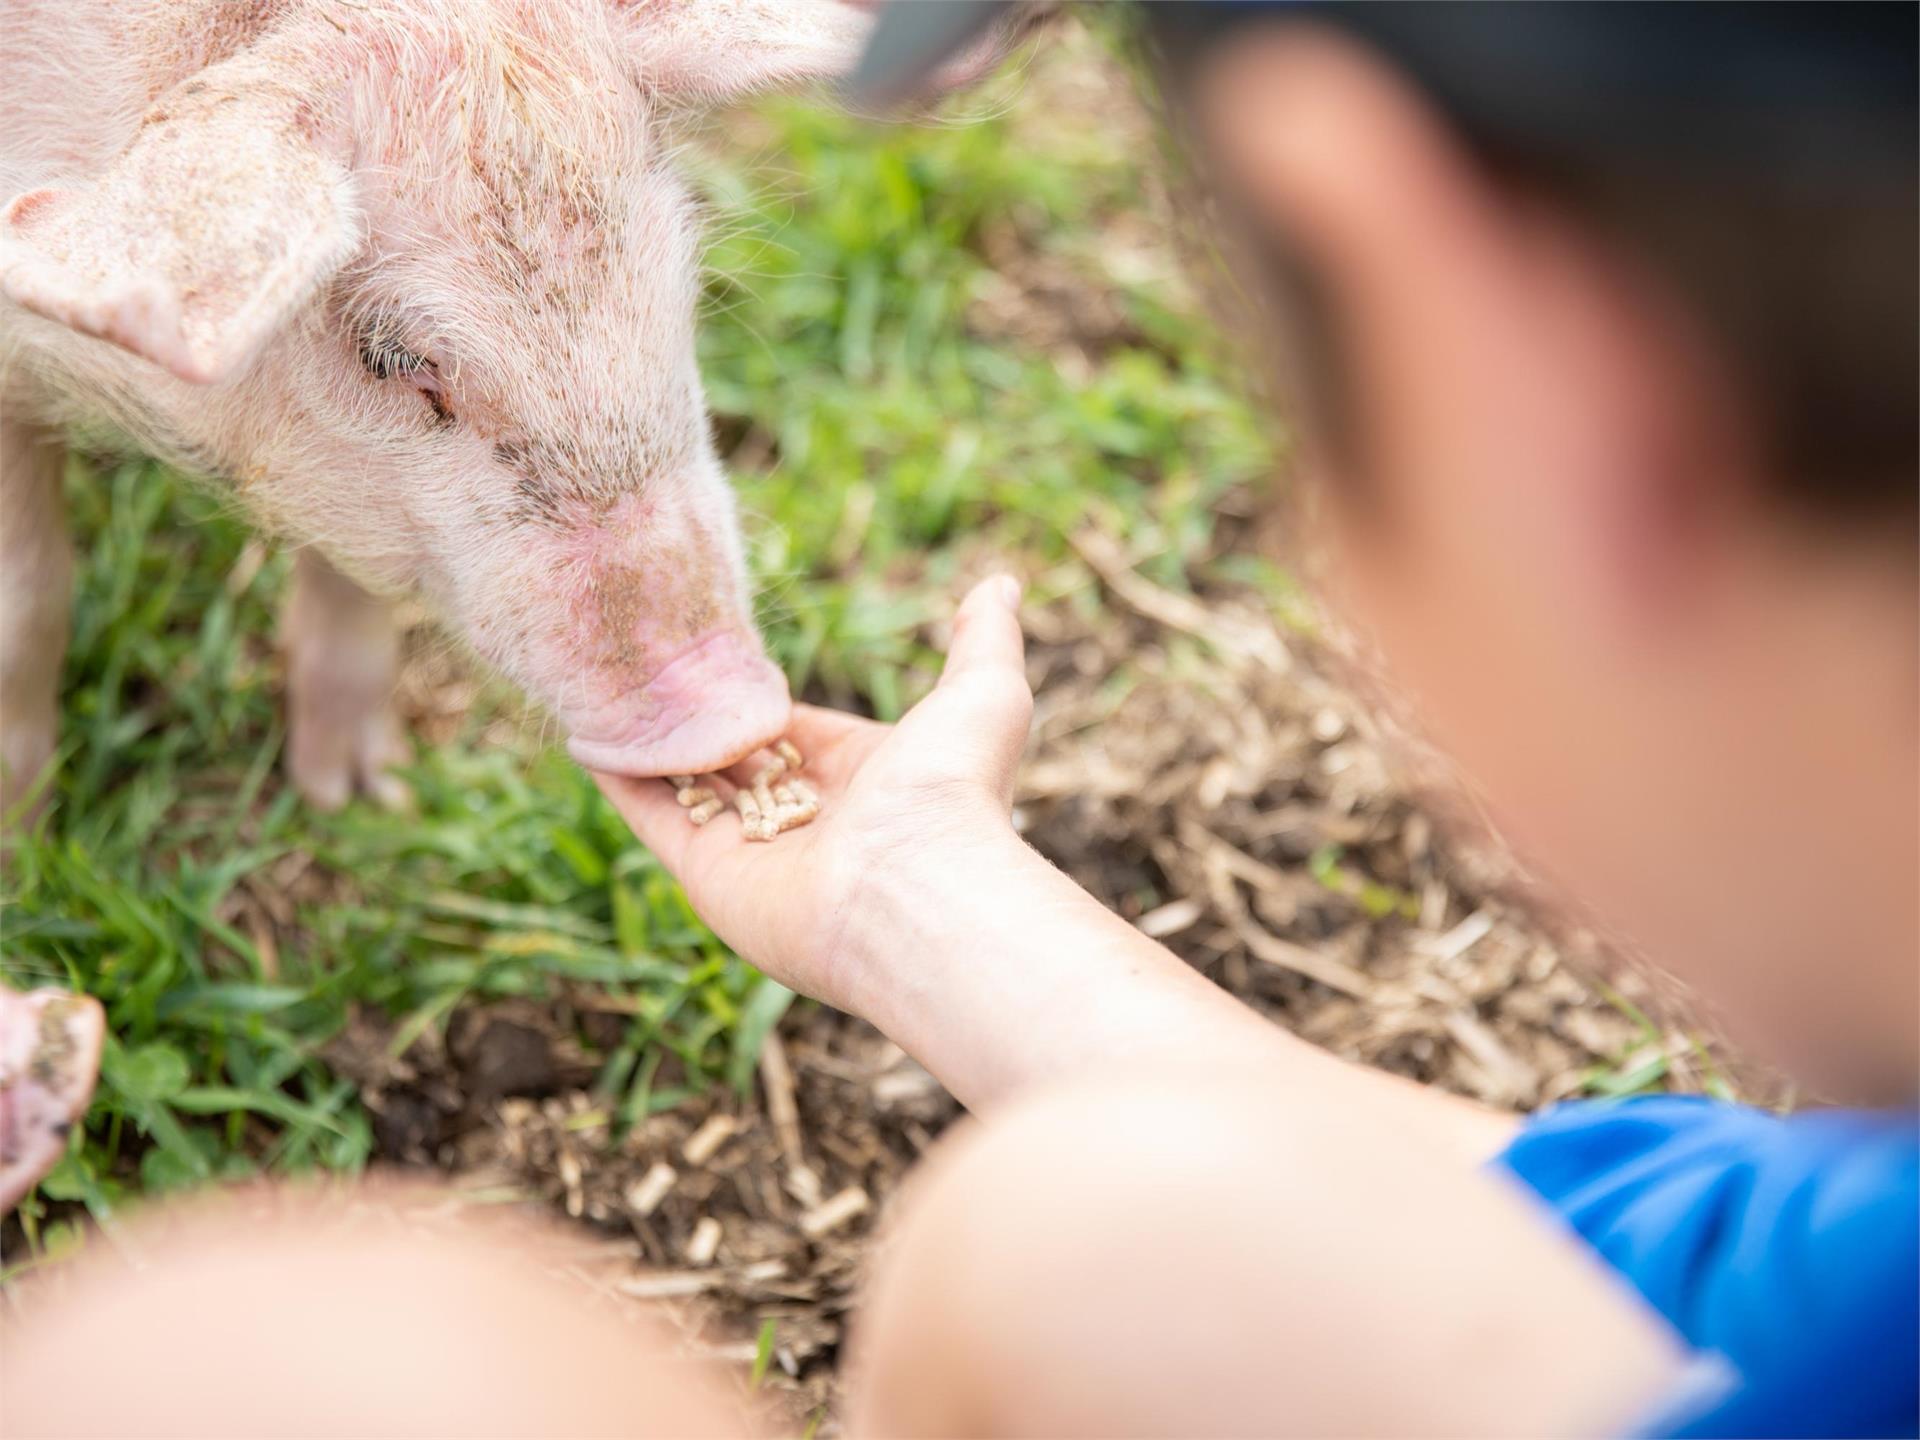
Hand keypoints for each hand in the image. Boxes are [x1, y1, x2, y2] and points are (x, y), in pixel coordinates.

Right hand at [594, 575, 1033, 1015]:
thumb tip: (1001, 582)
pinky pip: (652, 812)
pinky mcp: (705, 871)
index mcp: (862, 775)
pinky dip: (619, 774)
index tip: (716, 649)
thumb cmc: (953, 790)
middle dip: (697, 714)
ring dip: (650, 736)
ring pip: (688, 781)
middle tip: (647, 658)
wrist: (918, 890)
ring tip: (603, 678)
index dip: (757, 692)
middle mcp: (805, 815)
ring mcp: (752, 845)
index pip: (794, 727)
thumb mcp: (983, 693)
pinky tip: (587, 729)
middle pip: (735, 756)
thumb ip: (983, 638)